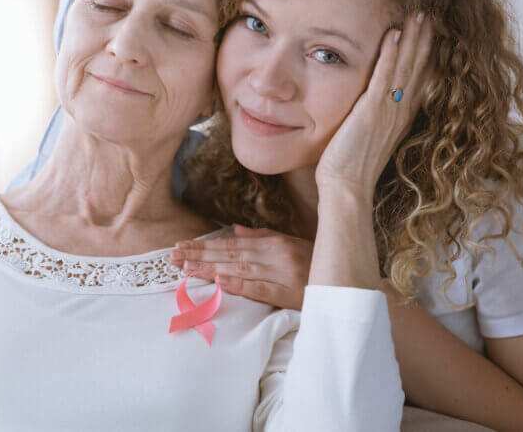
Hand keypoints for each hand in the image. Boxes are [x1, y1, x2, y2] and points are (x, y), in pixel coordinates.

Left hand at [170, 225, 312, 309]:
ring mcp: (284, 274)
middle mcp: (276, 255)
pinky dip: (240, 285)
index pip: (232, 245)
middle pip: (231, 255)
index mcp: (275, 242)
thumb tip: (233, 230)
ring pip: (240, 269)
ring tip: (186, 267)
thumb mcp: (292, 244)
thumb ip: (263, 236)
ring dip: (211, 268)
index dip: (206, 245)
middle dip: (200, 255)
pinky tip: (220, 282)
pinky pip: (261, 289)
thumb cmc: (318, 263)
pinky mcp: (291, 293)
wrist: (350, 281)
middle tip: (173, 256)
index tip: (182, 246)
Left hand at [315, 13, 433, 199]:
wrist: (346, 188)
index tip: (428, 33)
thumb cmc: (349, 168)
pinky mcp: (371, 111)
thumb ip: (370, 120)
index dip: (424, 55)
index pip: (417, 79)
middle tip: (428, 14)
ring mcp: (387, 111)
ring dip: (413, 38)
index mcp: (399, 118)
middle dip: (424, 40)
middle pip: (418, 68)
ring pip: (406, 67)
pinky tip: (394, 33)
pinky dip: (391, 54)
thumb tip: (365, 110)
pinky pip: (384, 77)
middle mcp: (399, 111)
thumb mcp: (365, 138)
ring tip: (418, 14)